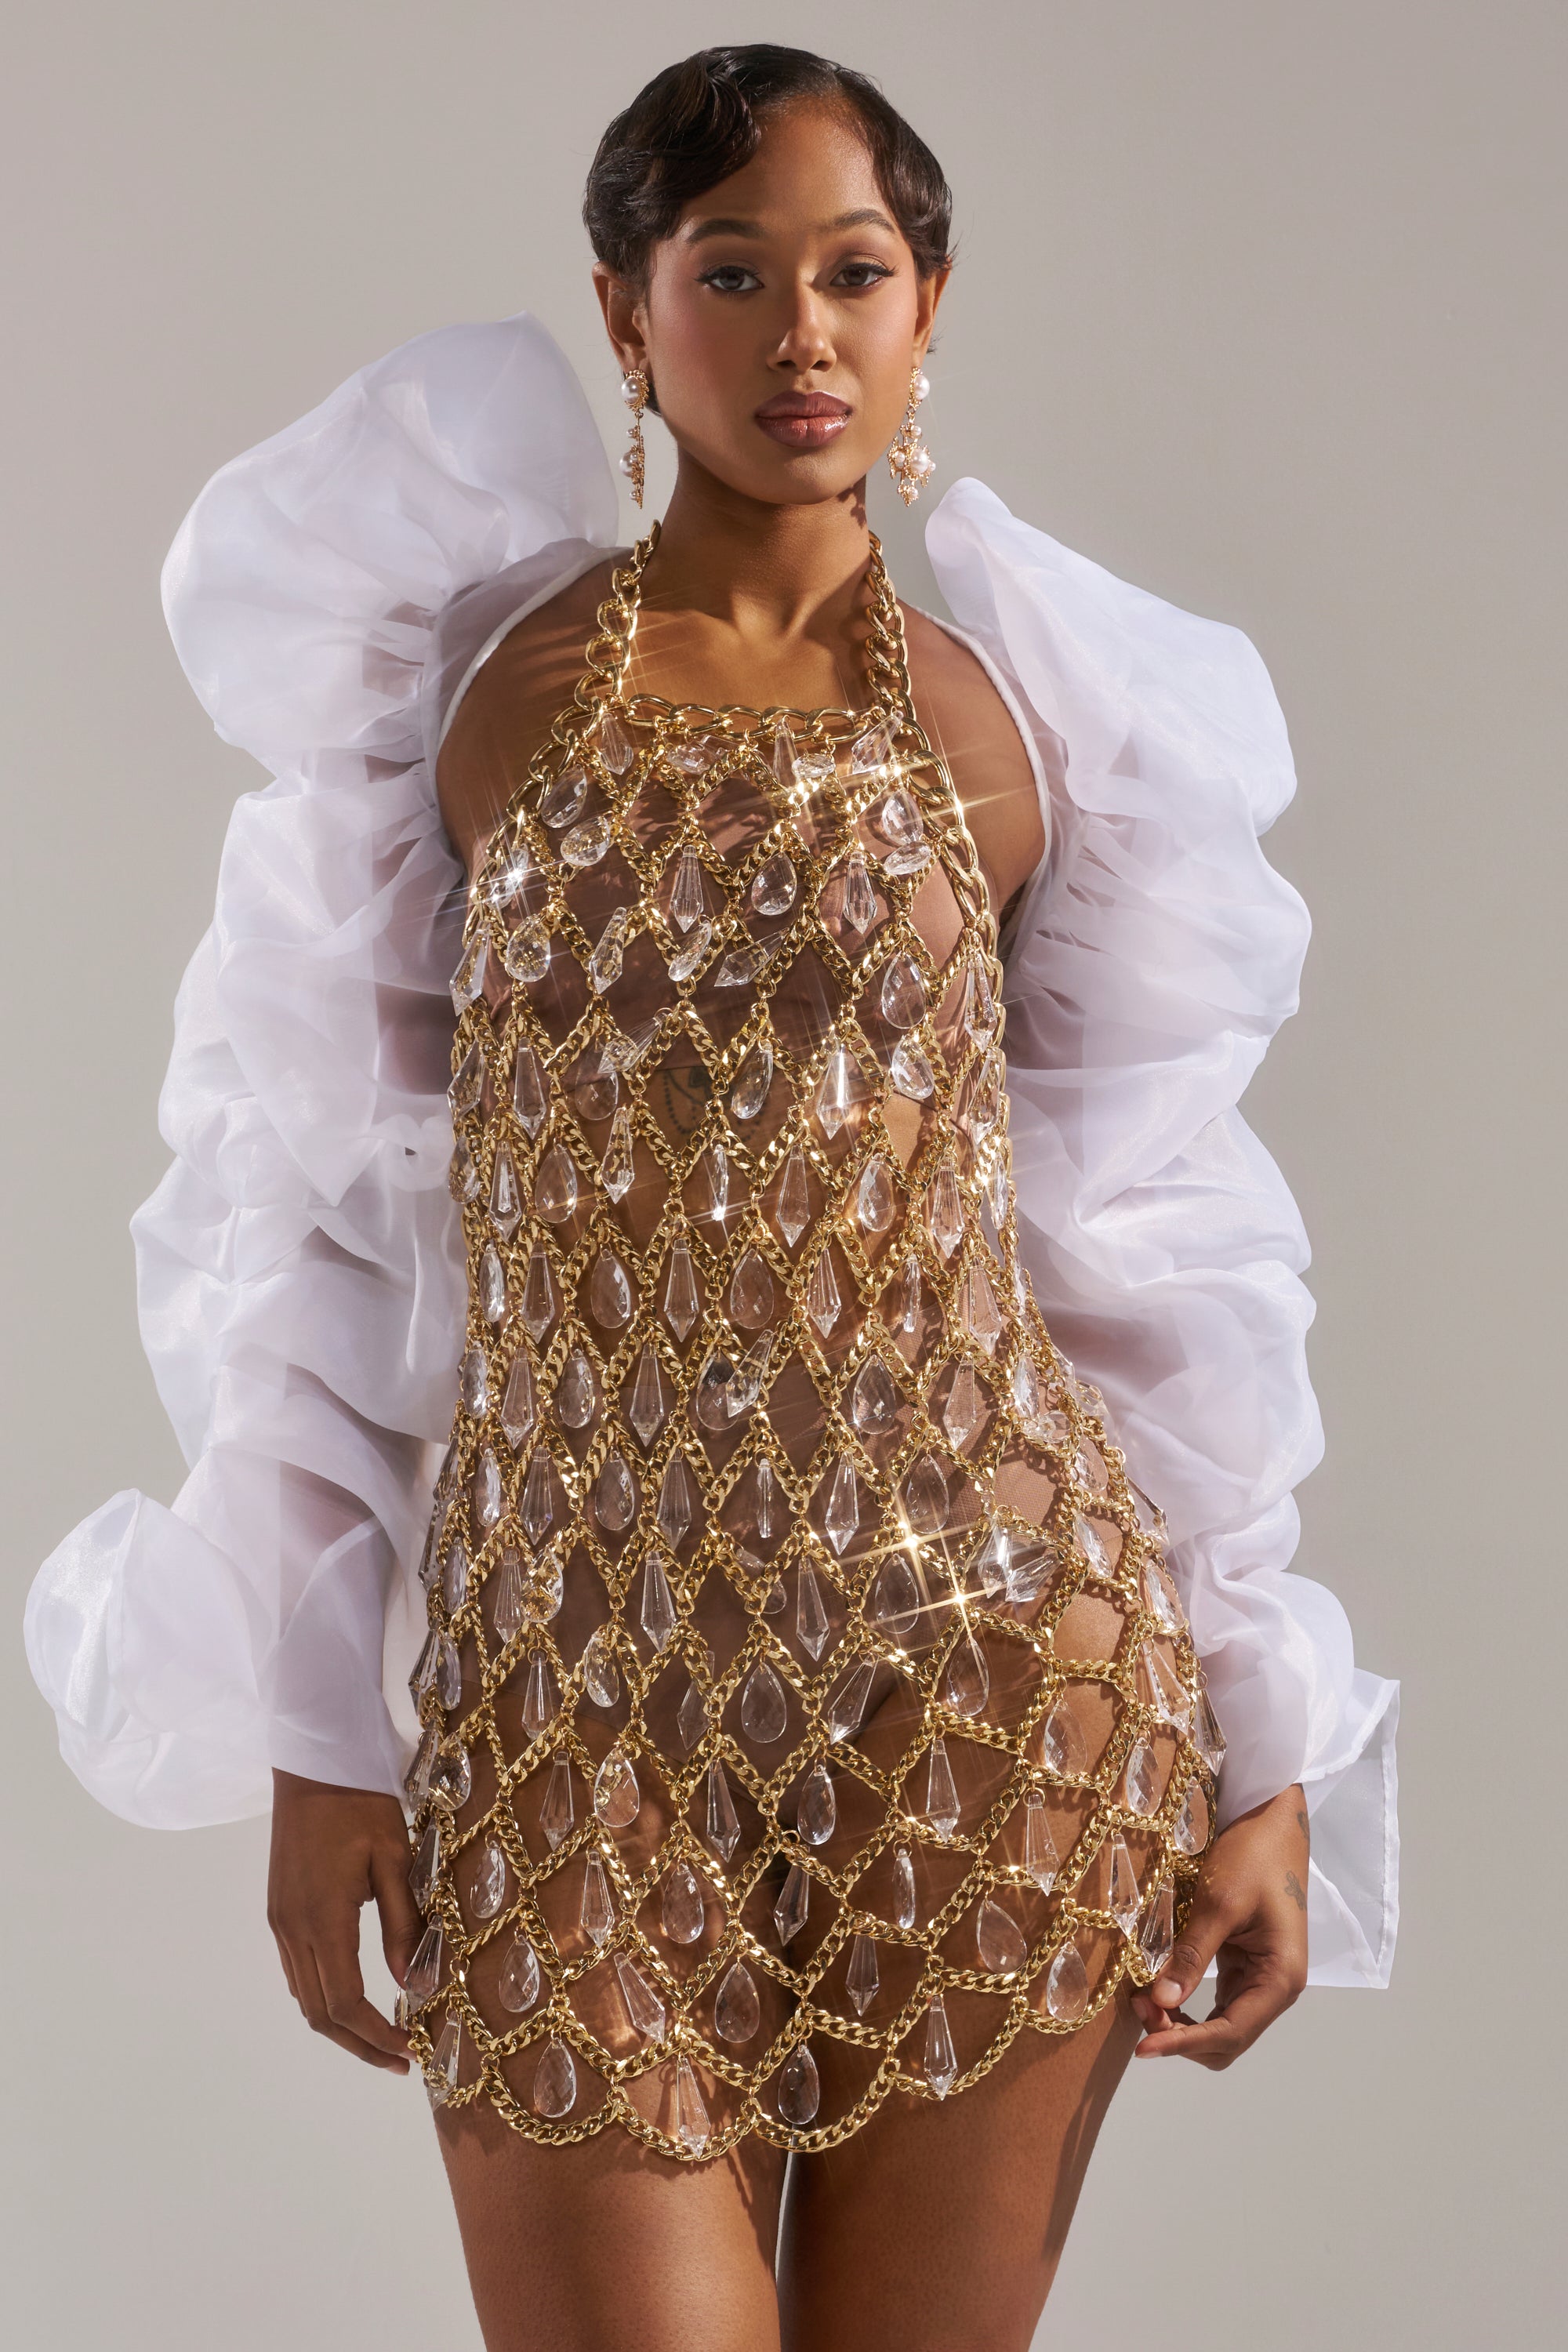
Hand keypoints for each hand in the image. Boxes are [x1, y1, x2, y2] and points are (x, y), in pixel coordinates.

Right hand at [266, 1769, 420, 2072]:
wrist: (314, 1762)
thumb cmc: (360, 1803)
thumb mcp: (395, 1859)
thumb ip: (402, 1925)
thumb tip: (412, 1986)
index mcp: (322, 1920)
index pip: (344, 2005)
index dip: (377, 2038)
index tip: (411, 2054)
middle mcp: (292, 1929)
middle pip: (319, 2014)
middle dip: (359, 2045)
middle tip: (400, 2060)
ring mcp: (281, 1920)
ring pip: (304, 1995)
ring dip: (340, 2024)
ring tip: (383, 2035)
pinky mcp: (280, 1908)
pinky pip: (298, 1970)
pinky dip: (324, 1995)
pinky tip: (354, 1995)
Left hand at [1131, 1781, 1309, 2067]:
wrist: (1273, 1819)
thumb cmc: (1253, 1855)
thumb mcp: (1220, 1901)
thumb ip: (1193, 1954)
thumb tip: (1162, 2002)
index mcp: (1280, 1978)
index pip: (1230, 2033)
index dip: (1184, 2044)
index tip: (1142, 2048)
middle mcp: (1276, 1987)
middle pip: (1227, 2039)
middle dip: (1181, 2036)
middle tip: (1137, 2009)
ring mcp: (1262, 1977)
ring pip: (1221, 2025)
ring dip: (1182, 2024)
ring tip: (1142, 2001)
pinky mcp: (1245, 1963)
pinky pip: (1217, 2001)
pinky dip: (1188, 2004)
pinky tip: (1159, 1989)